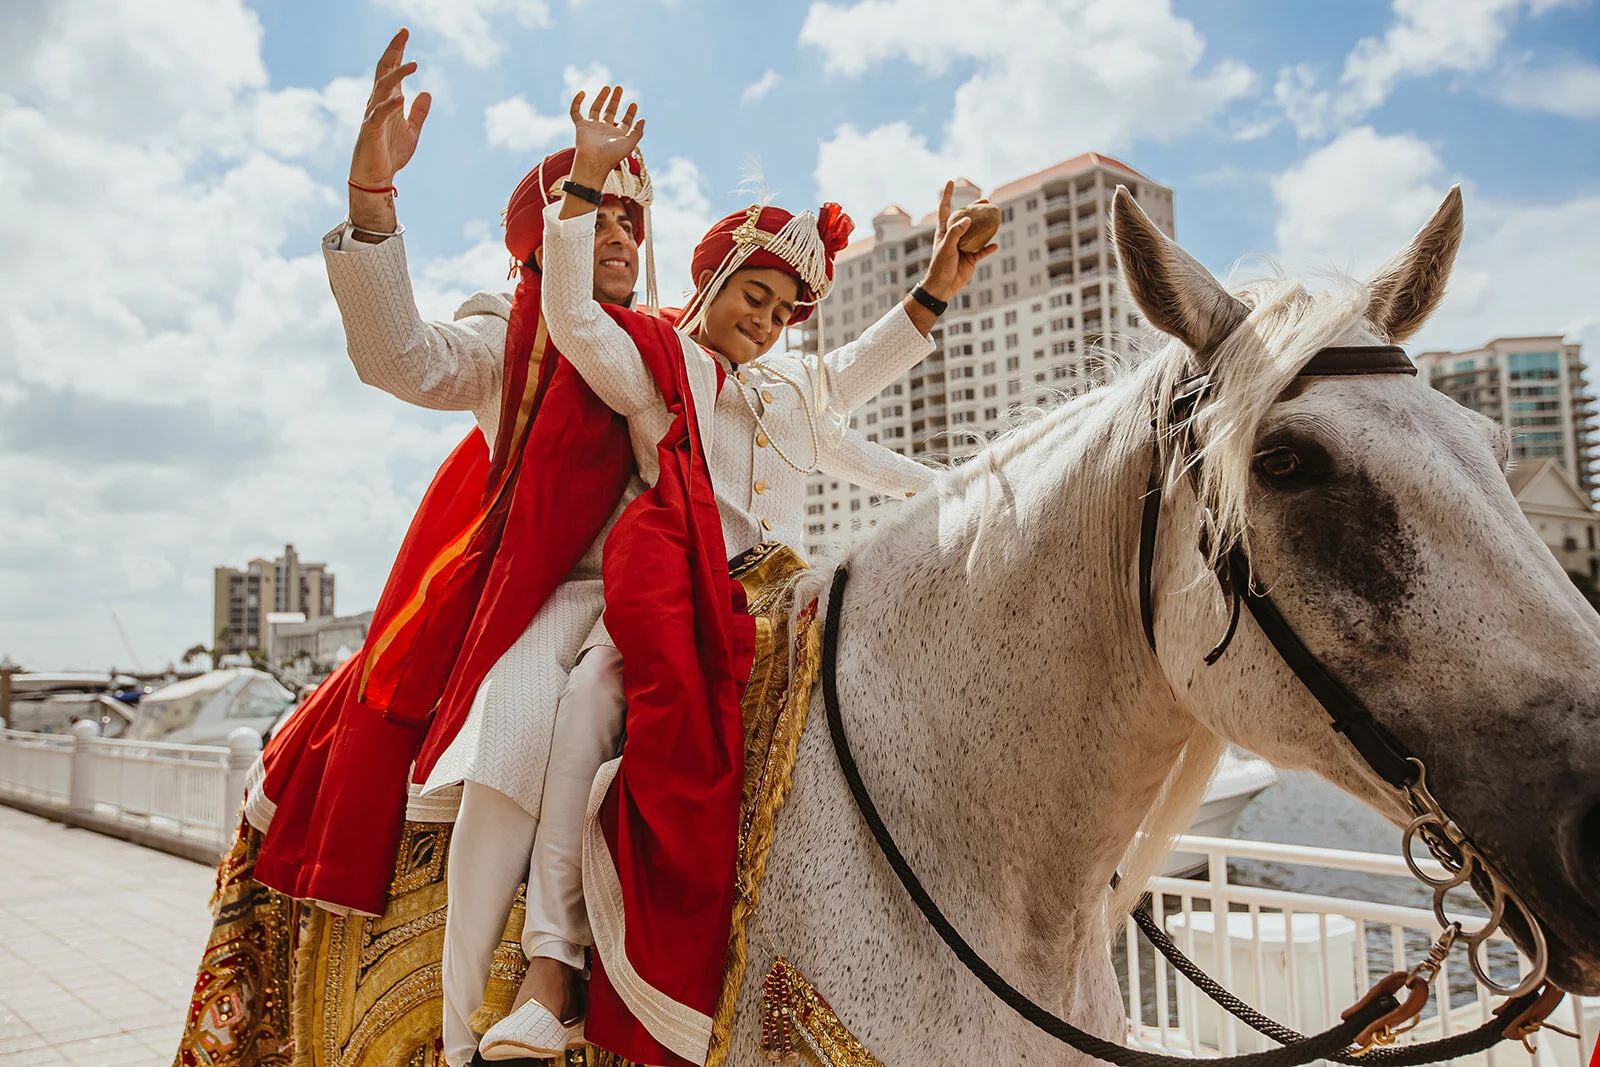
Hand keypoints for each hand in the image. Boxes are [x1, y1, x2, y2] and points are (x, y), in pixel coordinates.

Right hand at [348, 28, 430, 233]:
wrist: (376, 178)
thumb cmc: (390, 154)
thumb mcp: (412, 131)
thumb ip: (418, 112)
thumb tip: (427, 92)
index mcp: (387, 101)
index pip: (391, 71)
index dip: (397, 52)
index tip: (405, 34)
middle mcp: (377, 103)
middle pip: (383, 71)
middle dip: (393, 51)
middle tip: (404, 33)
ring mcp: (372, 116)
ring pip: (382, 89)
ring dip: (397, 75)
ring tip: (413, 64)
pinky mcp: (370, 132)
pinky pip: (378, 115)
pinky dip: (389, 107)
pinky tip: (401, 99)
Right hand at [567, 87, 644, 188]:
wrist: (593, 161)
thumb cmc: (612, 155)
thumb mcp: (630, 144)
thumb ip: (637, 132)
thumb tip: (643, 119)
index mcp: (617, 135)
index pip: (625, 121)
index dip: (630, 113)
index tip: (634, 104)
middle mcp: (605, 130)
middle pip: (610, 111)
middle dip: (615, 100)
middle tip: (619, 88)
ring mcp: (592, 127)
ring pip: (596, 109)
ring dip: (601, 97)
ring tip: (607, 87)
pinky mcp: (581, 126)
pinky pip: (576, 112)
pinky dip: (577, 102)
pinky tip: (583, 92)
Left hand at [919, 181, 997, 301]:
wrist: (943, 287)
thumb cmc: (940, 266)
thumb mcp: (946, 247)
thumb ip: (956, 232)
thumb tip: (968, 218)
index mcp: (944, 231)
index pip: (945, 209)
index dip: (947, 195)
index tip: (951, 181)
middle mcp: (955, 236)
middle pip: (966, 218)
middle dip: (975, 208)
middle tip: (986, 201)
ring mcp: (964, 247)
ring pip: (977, 232)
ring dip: (986, 225)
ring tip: (995, 216)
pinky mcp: (972, 259)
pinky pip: (983, 251)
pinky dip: (989, 248)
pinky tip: (996, 245)